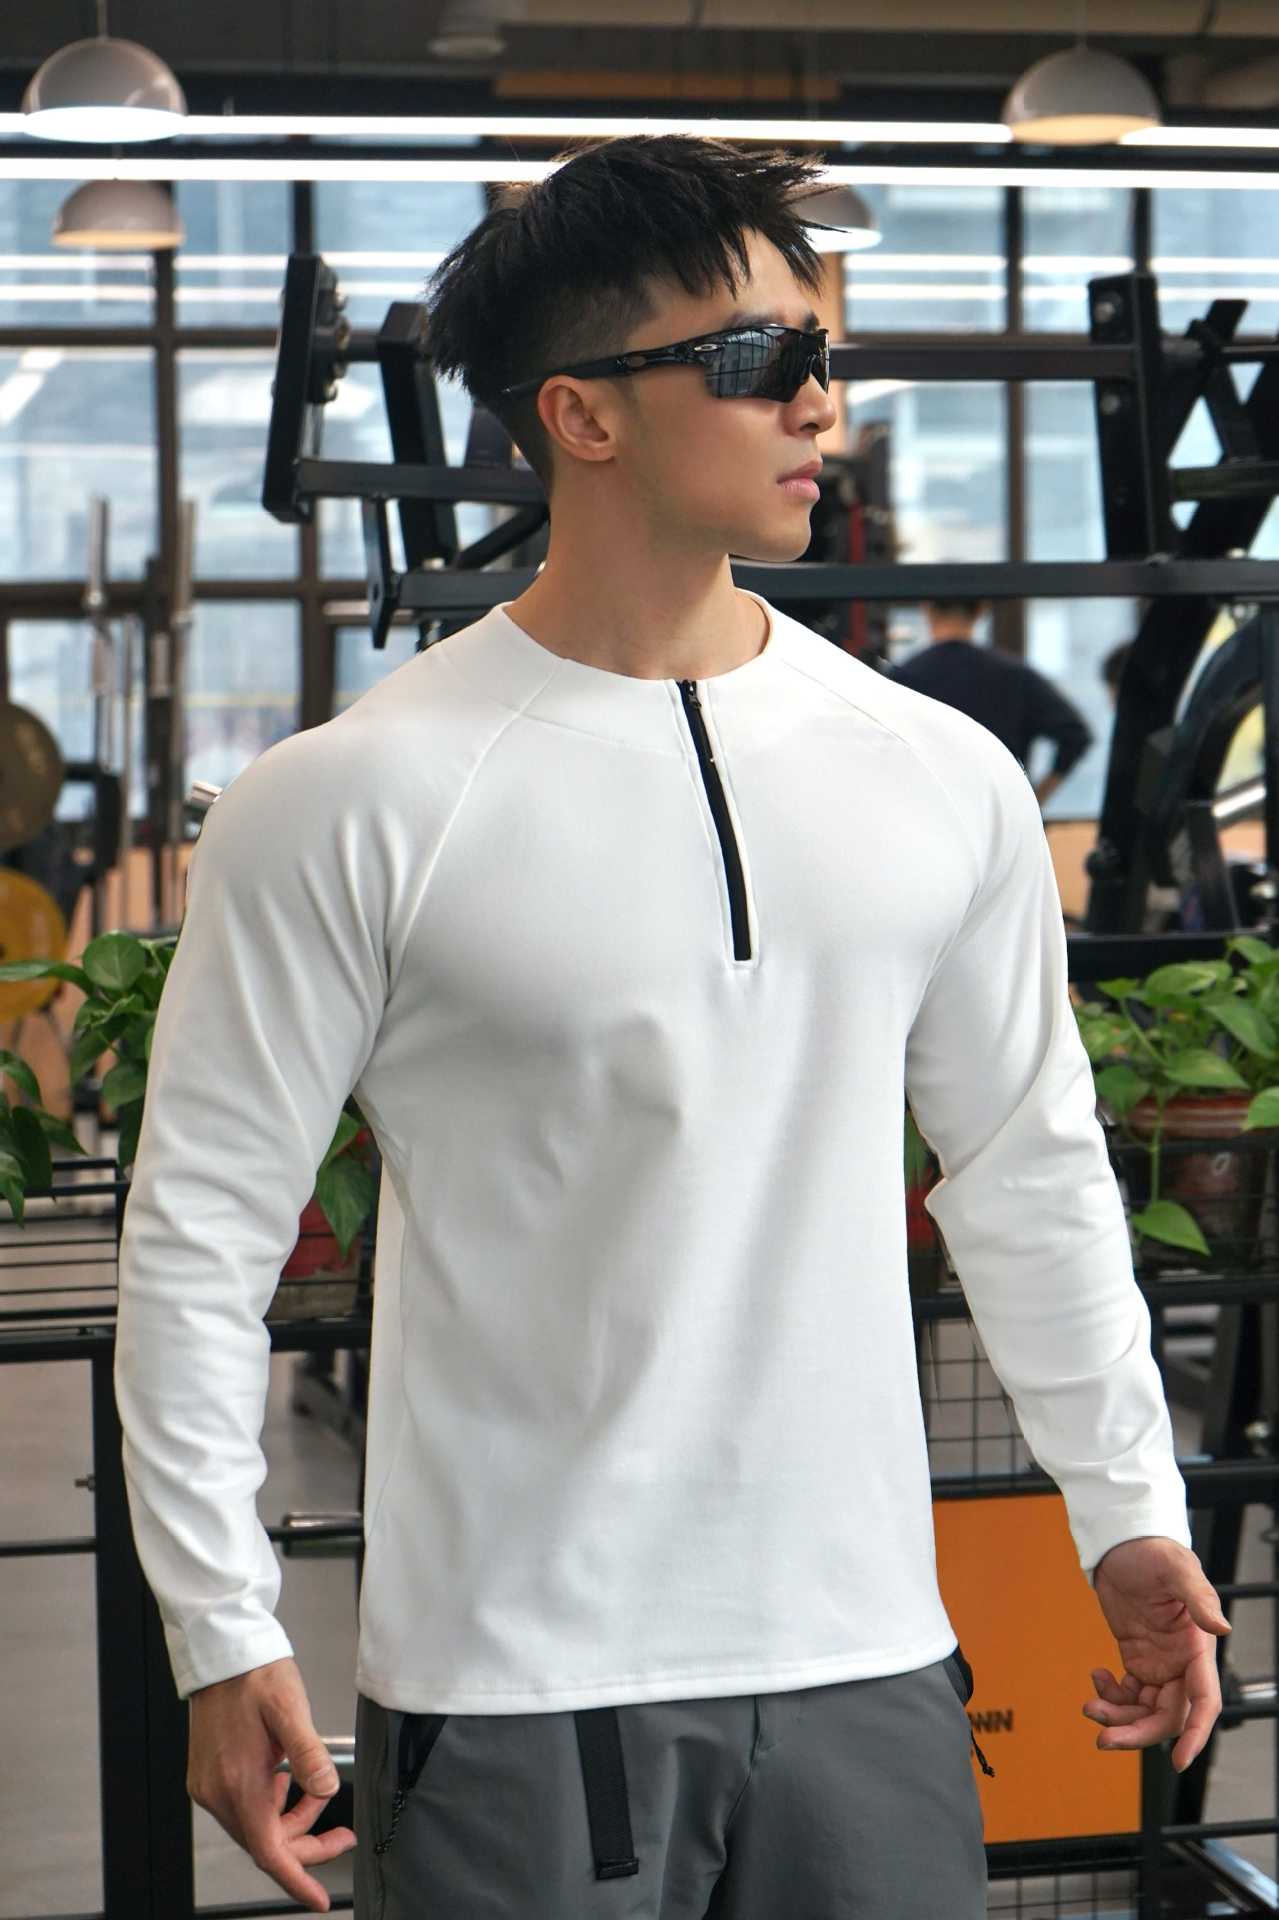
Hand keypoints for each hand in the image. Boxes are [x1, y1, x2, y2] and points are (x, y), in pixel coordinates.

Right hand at [187, 1655, 354, 1912]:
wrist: (221, 1653)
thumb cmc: (255, 1675)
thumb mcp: (290, 1709)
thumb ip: (309, 1753)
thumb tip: (327, 1788)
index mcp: (238, 1783)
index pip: (269, 1851)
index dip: (296, 1878)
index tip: (317, 1899)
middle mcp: (217, 1792)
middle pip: (264, 1842)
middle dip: (305, 1843)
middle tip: (343, 1835)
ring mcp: (208, 1785)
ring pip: (255, 1826)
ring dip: (289, 1821)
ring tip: (318, 1794)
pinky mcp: (207, 1776)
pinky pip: (243, 1808)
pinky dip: (270, 1806)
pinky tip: (287, 1783)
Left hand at [1086, 1535, 1230, 1772]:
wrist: (1124, 1545)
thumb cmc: (1154, 1552)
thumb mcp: (1176, 1569)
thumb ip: (1198, 1599)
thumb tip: (1222, 1627)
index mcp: (1197, 1648)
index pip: (1204, 1701)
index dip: (1195, 1734)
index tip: (1180, 1762)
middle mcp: (1181, 1662)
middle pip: (1167, 1716)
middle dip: (1137, 1732)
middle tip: (1103, 1738)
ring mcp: (1159, 1663)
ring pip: (1145, 1710)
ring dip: (1118, 1717)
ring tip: (1090, 1706)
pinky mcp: (1137, 1658)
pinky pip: (1128, 1694)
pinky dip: (1111, 1696)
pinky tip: (1096, 1678)